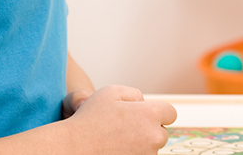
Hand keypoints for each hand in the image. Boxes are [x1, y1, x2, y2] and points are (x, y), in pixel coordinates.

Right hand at [48, 85, 176, 154]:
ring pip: (152, 149)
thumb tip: (144, 103)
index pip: (170, 113)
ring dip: (141, 145)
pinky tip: (115, 150)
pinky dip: (133, 154)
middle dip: (148, 130)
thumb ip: (134, 94)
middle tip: (125, 129)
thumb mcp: (110, 92)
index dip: (157, 113)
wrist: (72, 148)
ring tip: (116, 141)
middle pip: (162, 133)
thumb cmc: (89, 120)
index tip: (143, 117)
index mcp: (150, 115)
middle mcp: (154, 137)